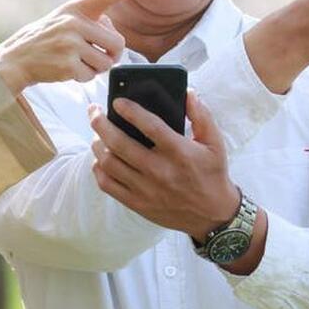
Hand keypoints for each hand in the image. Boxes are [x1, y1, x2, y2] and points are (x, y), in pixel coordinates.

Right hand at [0, 0, 145, 93]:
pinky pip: (91, 76)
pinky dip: (83, 77)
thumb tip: (116, 40)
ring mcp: (70, 44)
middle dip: (112, 54)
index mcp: (75, 9)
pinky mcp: (67, 65)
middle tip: (98, 56)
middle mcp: (74, 23)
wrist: (16, 58)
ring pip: (106, 63)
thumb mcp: (63, 20)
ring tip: (78, 62)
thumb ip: (89, 22)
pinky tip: (68, 70)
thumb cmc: (45, 40)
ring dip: (96, 68)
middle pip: (117, 43)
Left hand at [90, 89, 239, 239]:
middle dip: (101, 123)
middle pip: (119, 143)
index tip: (117, 101)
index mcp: (179, 153)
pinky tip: (100, 158)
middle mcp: (160, 171)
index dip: (130, 111)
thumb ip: (201, 116)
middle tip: (94, 111)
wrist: (212, 215)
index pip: (150, 126)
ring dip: (97, 144)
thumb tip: (188, 93)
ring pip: (109, 163)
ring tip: (96, 134)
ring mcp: (146, 189)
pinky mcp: (137, 203)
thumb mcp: (214, 143)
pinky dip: (98, 169)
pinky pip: (108, 185)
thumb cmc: (212, 174)